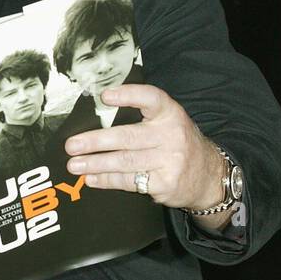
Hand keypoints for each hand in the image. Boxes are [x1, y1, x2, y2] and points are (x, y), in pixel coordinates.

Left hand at [64, 84, 228, 219]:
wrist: (208, 176)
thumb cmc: (178, 144)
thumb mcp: (170, 122)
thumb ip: (143, 117)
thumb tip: (97, 119)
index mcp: (171, 114)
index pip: (151, 98)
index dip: (128, 95)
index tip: (104, 96)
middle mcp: (171, 135)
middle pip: (128, 137)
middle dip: (96, 141)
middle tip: (72, 145)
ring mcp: (169, 161)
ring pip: (124, 162)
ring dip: (95, 164)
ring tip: (74, 165)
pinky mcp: (164, 183)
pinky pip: (129, 182)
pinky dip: (107, 181)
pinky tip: (92, 179)